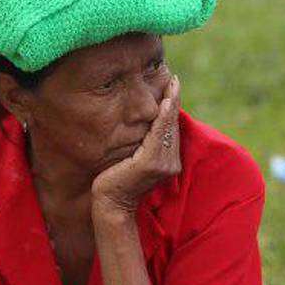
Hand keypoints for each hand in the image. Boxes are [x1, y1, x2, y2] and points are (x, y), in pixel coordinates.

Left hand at [92, 74, 180, 216]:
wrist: (110, 204)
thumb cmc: (117, 181)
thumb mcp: (134, 159)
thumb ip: (143, 145)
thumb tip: (145, 123)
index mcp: (168, 162)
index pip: (171, 129)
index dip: (173, 107)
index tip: (173, 86)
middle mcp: (171, 163)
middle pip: (172, 125)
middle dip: (174, 100)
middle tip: (174, 79)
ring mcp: (163, 165)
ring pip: (167, 127)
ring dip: (171, 104)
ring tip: (172, 84)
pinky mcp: (150, 164)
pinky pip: (158, 135)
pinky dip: (162, 118)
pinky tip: (164, 103)